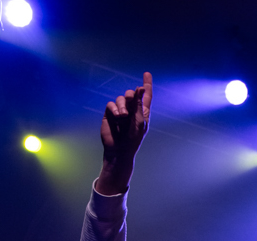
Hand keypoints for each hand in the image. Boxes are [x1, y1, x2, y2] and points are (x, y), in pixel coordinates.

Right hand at [96, 72, 152, 195]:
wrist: (119, 151)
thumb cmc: (133, 139)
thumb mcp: (139, 121)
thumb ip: (140, 104)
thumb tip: (140, 87)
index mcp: (142, 112)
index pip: (145, 95)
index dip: (146, 84)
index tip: (147, 73)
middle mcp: (131, 110)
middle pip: (131, 94)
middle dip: (131, 95)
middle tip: (130, 99)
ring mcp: (120, 112)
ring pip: (120, 98)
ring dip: (122, 104)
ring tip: (123, 115)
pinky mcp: (109, 114)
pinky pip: (111, 104)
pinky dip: (114, 108)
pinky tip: (117, 115)